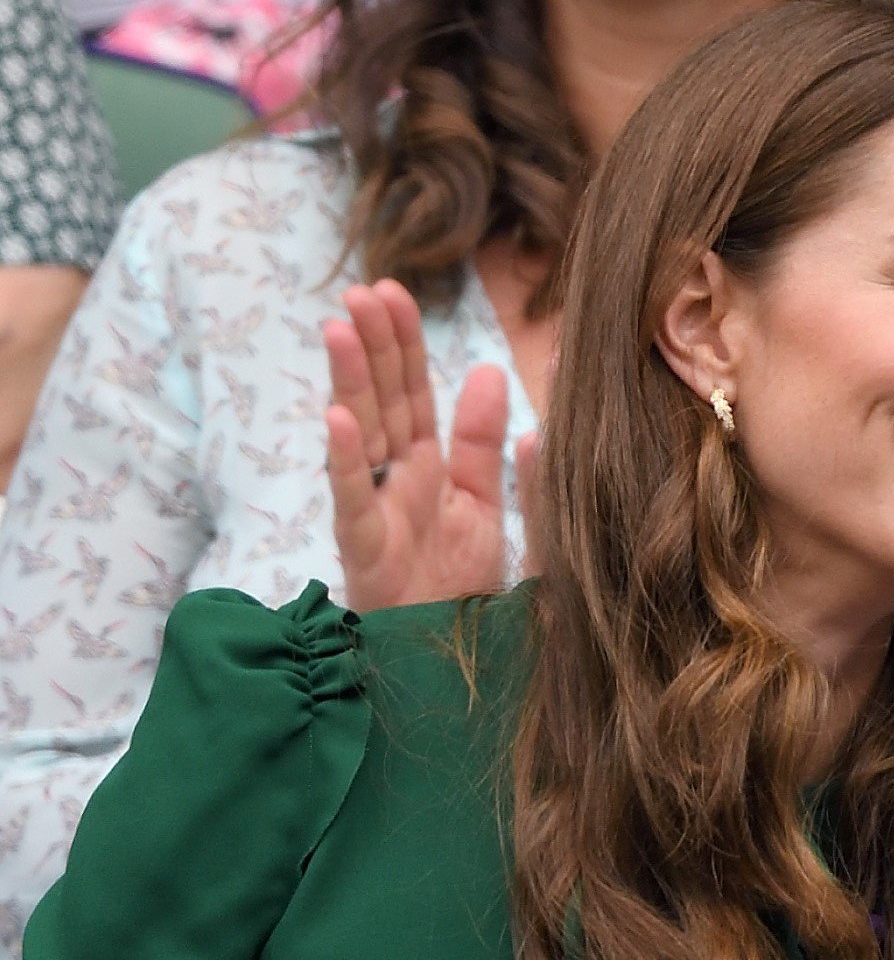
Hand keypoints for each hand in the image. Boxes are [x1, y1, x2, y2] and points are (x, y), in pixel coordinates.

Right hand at [323, 279, 533, 611]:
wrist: (458, 668)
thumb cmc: (466, 595)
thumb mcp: (490, 508)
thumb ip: (488, 447)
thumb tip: (490, 373)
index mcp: (430, 471)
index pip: (414, 394)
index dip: (404, 345)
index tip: (393, 291)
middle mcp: (399, 486)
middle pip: (384, 405)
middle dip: (373, 348)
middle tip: (362, 291)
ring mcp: (379, 516)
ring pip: (361, 439)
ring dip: (350, 383)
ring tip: (338, 329)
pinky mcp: (369, 555)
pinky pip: (354, 503)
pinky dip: (345, 461)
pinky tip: (336, 418)